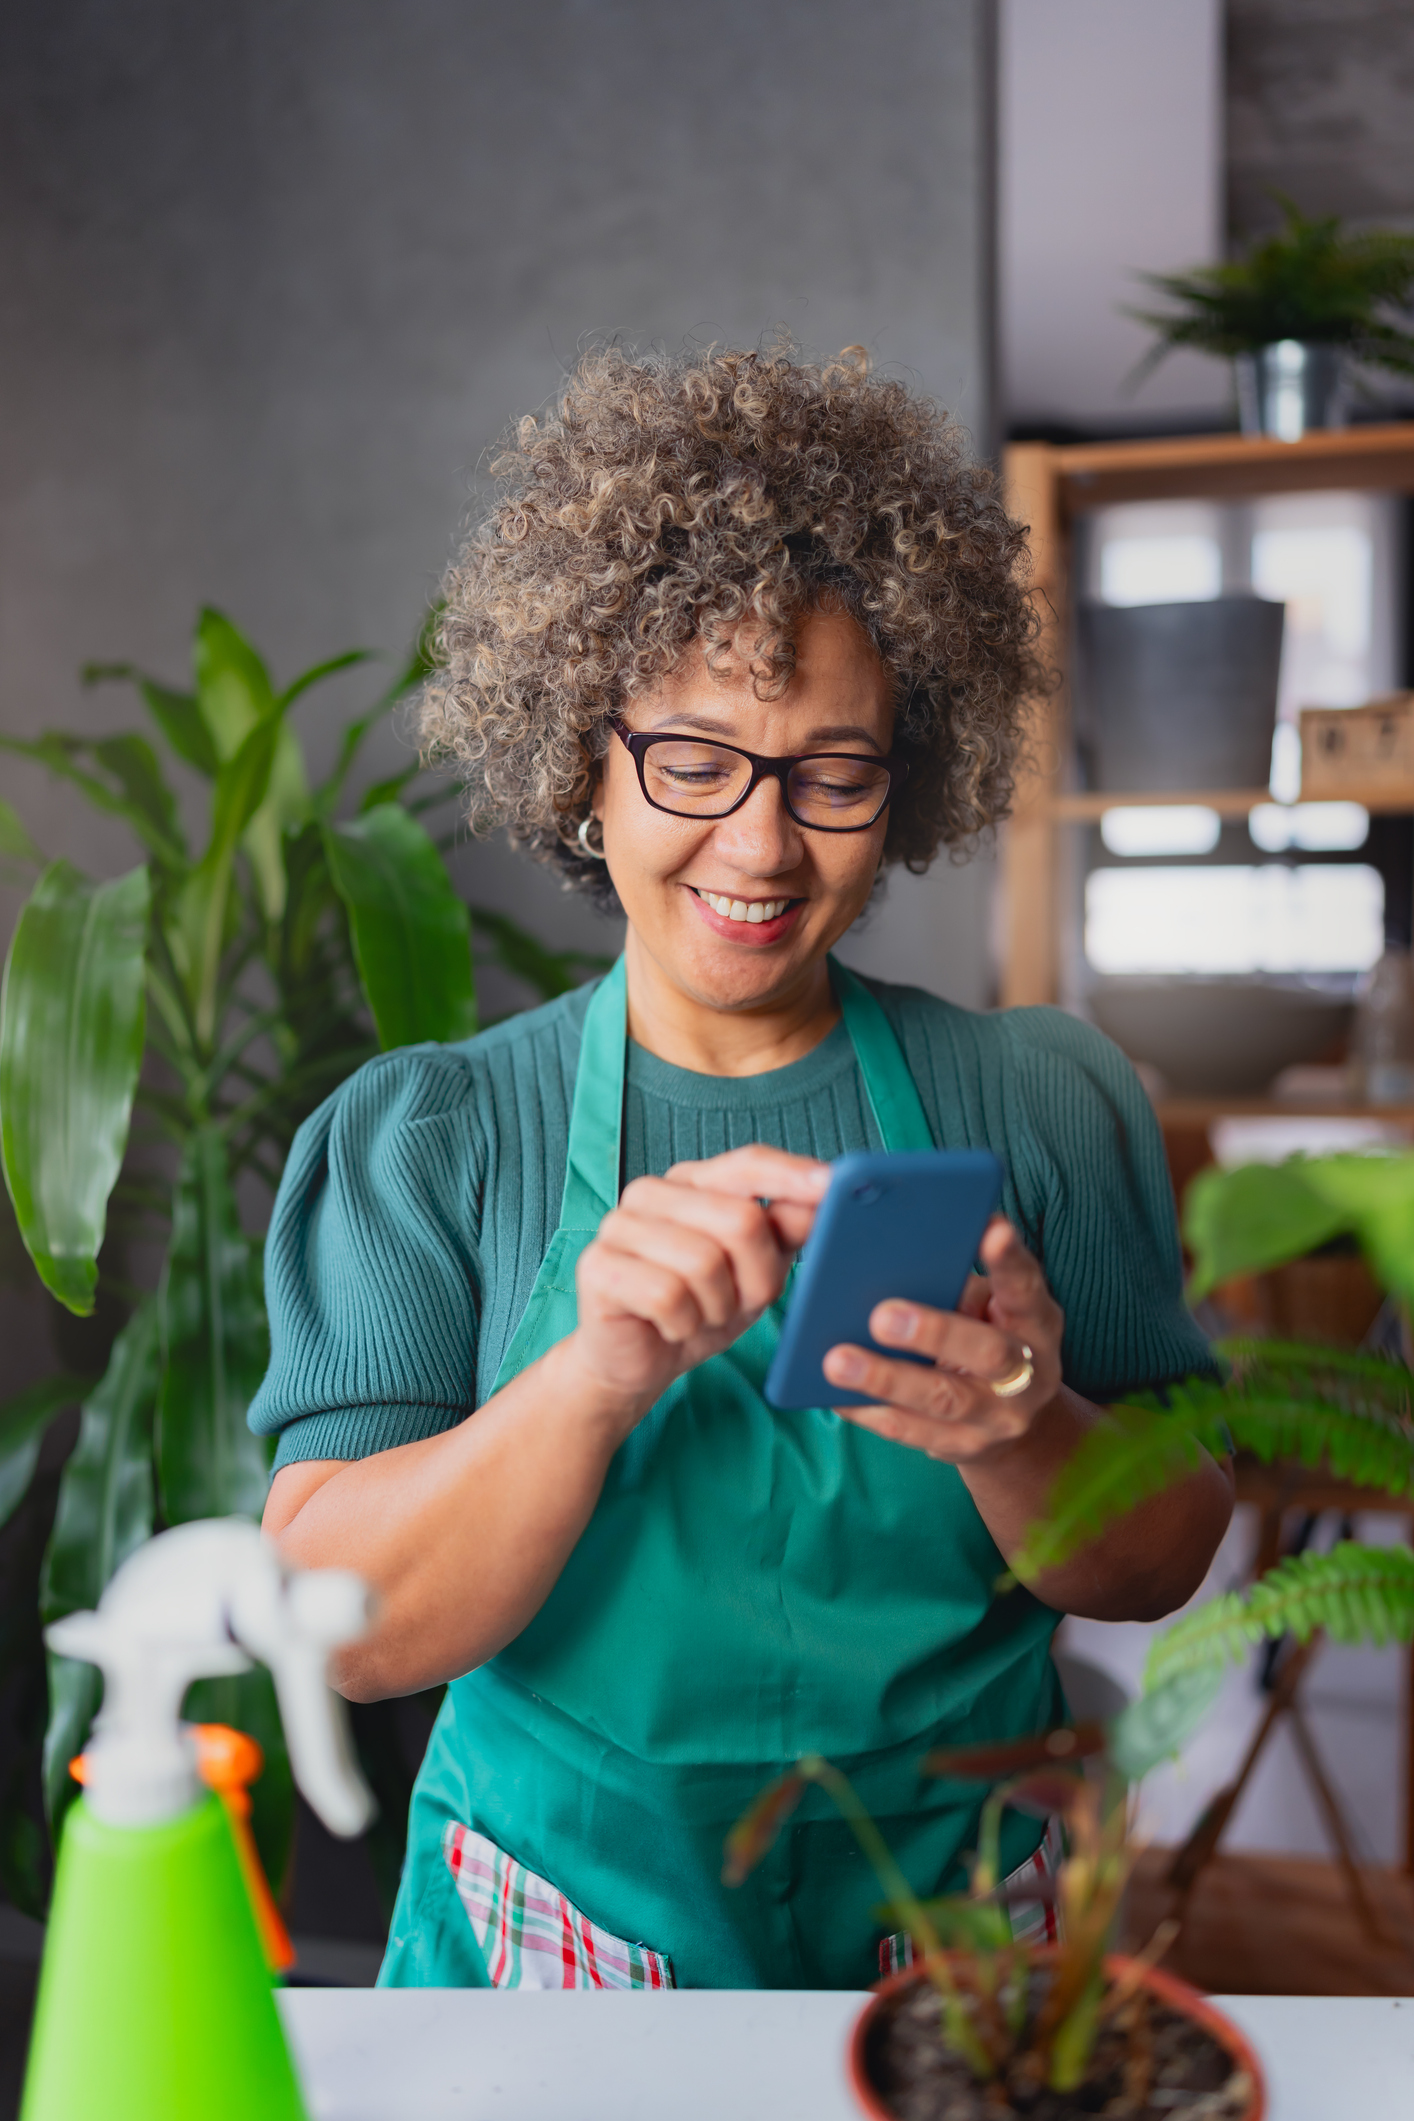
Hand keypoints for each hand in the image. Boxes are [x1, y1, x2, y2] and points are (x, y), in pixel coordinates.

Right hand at [569, 1145, 830, 1432]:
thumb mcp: (756, 1273)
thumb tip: (823, 1196)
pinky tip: (670, 1326)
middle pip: (739, 1220)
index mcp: (693, 1181)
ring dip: (716, 1307)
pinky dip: (684, 1324)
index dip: (792, 1175)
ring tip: (701, 1315)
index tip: (834, 1185)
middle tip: (739, 1302)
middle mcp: (651, 1192)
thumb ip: (785, 1231)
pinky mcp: (597, 1265)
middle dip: (755, 1277)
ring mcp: (618, 1225)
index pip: (748, 1163)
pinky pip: (668, 1296)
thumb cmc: (700, 1308)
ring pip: (704, 1262)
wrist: (639, 1362)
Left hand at [821, 1216, 1063, 1461]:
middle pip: (987, 1352)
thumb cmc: (988, 1340)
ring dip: (886, 1379)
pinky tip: (834, 1393)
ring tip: (837, 1361)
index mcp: (1036, 1323)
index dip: (1010, 1260)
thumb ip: (958, 1288)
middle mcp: (1028, 1372)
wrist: (1019, 1426)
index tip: (991, 1229)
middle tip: (881, 1316)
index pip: (1026, 1287)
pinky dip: (868, 1410)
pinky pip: (910, 1430)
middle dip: (933, 1332)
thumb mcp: (991, 1311)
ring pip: (943, 1399)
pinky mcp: (964, 1447)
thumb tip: (892, 1263)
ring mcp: (999, 1417)